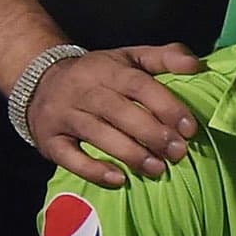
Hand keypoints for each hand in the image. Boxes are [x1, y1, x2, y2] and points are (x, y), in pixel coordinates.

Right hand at [22, 43, 200, 183]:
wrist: (39, 80)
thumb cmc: (99, 74)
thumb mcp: (130, 58)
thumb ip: (165, 57)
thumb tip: (195, 65)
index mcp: (107, 70)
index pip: (139, 85)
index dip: (166, 107)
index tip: (189, 128)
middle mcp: (83, 90)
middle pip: (119, 111)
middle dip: (152, 134)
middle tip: (178, 153)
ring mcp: (63, 115)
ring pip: (96, 134)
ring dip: (129, 153)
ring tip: (157, 169)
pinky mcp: (49, 139)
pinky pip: (68, 156)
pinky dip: (93, 169)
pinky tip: (119, 179)